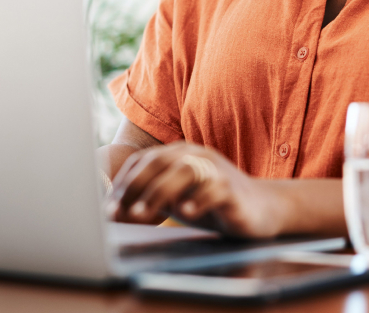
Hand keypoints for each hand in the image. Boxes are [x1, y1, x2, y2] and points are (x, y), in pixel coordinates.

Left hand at [107, 142, 285, 237]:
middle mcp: (197, 156)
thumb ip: (152, 199)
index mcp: (181, 154)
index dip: (123, 183)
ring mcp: (216, 170)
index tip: (108, 207)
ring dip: (159, 193)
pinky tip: (185, 212)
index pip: (145, 160)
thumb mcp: (178, 198)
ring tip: (141, 215)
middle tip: (118, 213)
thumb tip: (114, 211)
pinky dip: (198, 199)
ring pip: (185, 172)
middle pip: (161, 161)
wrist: (260, 209)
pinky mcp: (233, 189)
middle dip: (135, 187)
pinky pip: (214, 189)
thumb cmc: (212, 203)